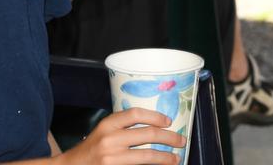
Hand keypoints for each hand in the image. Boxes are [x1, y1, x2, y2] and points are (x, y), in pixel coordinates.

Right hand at [58, 108, 184, 164]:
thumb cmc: (92, 148)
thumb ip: (123, 126)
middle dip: (170, 137)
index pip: (136, 114)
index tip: (169, 121)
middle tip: (181, 140)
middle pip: (148, 134)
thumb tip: (155, 124)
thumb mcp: (104, 130)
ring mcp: (112, 158)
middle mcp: (110, 140)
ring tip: (176, 158)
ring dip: (166, 157)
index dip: (156, 116)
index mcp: (108, 124)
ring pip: (147, 155)